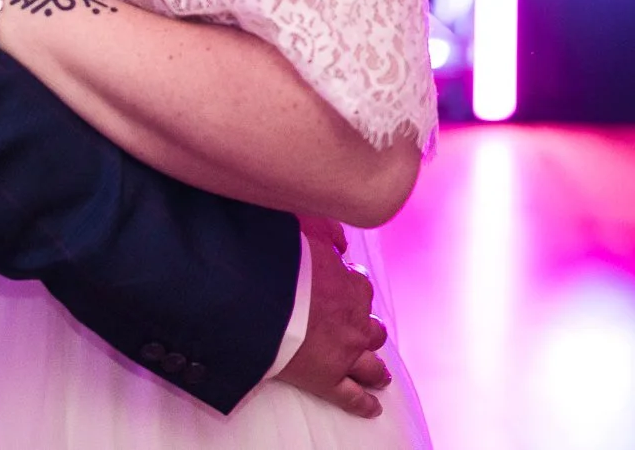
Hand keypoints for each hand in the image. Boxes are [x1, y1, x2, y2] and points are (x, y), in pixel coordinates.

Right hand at [273, 216, 389, 418]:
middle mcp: (355, 320)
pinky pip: (352, 397)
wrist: (255, 295)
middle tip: (359, 332)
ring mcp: (345, 352)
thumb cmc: (277, 260)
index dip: (352, 290)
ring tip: (379, 375)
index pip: (361, 288)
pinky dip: (363, 404)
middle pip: (372, 329)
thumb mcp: (306, 226)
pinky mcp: (328, 379)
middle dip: (367, 330)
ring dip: (376, 369)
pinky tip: (371, 408)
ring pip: (371, 365)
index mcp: (351, 285)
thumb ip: (328, 231)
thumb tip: (341, 242)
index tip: (343, 290)